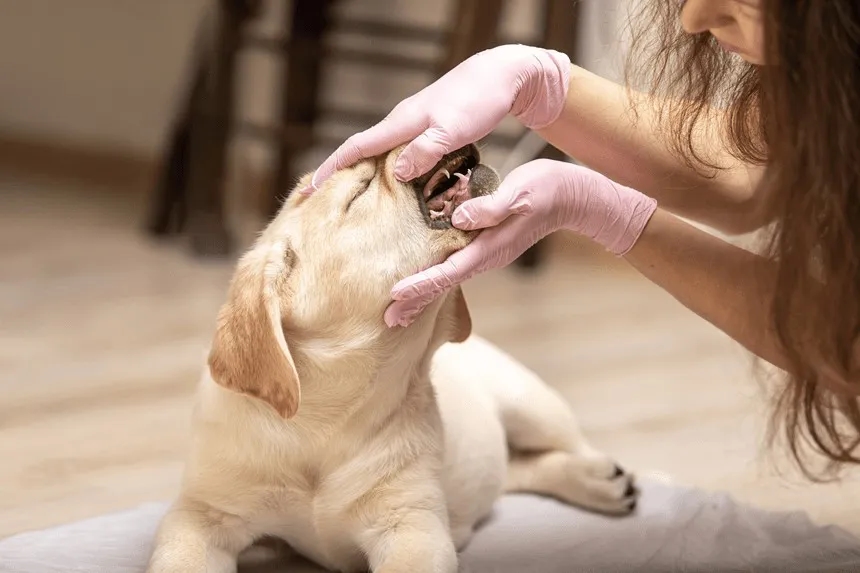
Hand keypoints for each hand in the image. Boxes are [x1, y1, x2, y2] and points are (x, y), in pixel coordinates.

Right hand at [301, 44, 570, 192]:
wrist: (502, 76)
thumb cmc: (479, 100)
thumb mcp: (452, 131)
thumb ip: (424, 152)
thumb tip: (395, 173)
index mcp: (400, 124)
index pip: (355, 148)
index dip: (331, 169)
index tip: (310, 191)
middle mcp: (401, 125)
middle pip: (362, 154)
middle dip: (340, 177)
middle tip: (323, 205)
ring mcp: (414, 128)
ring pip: (382, 157)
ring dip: (365, 178)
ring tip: (352, 204)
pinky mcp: (429, 132)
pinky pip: (401, 156)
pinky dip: (391, 173)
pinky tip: (394, 189)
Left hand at [383, 159, 657, 326]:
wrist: (575, 197)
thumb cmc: (549, 189)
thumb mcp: (522, 191)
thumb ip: (493, 207)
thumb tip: (461, 217)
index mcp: (489, 248)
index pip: (449, 272)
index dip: (422, 284)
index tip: (396, 296)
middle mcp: (485, 256)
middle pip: (444, 284)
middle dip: (417, 301)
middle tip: (388, 320)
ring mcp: (487, 253)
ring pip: (448, 277)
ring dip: (423, 292)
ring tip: (397, 308)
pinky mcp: (487, 245)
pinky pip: (456, 266)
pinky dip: (435, 276)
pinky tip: (424, 277)